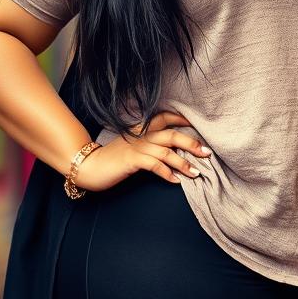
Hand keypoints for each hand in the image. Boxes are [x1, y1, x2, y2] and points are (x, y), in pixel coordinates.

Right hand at [73, 111, 211, 190]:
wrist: (90, 166)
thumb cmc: (113, 159)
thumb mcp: (132, 146)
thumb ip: (149, 144)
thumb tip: (171, 149)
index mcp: (141, 129)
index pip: (164, 117)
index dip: (181, 119)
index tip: (196, 125)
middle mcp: (141, 135)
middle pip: (172, 135)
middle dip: (192, 144)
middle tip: (207, 153)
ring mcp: (137, 147)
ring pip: (167, 152)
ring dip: (184, 163)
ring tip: (196, 173)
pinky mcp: (132, 160)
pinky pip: (155, 165)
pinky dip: (168, 173)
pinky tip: (176, 181)